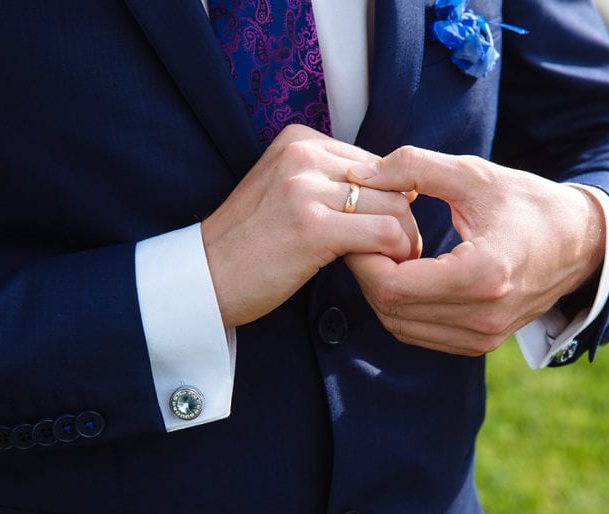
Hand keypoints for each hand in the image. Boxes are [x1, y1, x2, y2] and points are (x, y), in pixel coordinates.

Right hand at [201, 125, 421, 328]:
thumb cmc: (251, 243)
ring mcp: (305, 189)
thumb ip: (331, 180)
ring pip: (395, 207)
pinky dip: (394, 255)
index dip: (390, 200)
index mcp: (299, 139)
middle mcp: (303, 154)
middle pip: (391, 182)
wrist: (204, 277)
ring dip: (403, 242)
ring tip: (393, 265)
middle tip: (399, 253)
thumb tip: (401, 189)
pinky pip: (384, 233)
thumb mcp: (286, 190)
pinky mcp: (312, 227)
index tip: (387, 233)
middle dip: (404, 221)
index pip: (376, 162)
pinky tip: (382, 272)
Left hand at [344, 146, 605, 355]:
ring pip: (400, 327)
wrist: (581, 243)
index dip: (364, 259)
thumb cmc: (529, 203)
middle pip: (391, 309)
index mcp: (483, 274)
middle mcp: (484, 315)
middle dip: (367, 274)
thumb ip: (415, 167)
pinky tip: (406, 277)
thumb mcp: (475, 174)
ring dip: (382, 294)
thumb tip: (360, 174)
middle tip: (363, 241)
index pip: (393, 285)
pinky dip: (402, 310)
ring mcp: (484, 336)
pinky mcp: (481, 344)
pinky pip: (420, 335)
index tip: (360, 230)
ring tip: (384, 256)